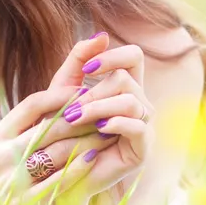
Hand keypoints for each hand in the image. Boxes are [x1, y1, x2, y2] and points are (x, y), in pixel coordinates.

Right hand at [0, 32, 117, 199]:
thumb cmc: (28, 172)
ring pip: (55, 152)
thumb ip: (55, 100)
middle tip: (110, 111)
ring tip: (110, 133)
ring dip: (87, 141)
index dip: (63, 95)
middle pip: (48, 127)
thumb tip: (92, 49)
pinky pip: (56, 180)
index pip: (32, 103)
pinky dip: (77, 168)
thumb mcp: (32, 137)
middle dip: (83, 119)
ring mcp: (7, 181)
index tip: (89, 92)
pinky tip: (94, 158)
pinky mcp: (21, 204)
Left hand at [48, 40, 154, 198]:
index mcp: (125, 85)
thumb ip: (80, 59)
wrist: (61, 170)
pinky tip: (99, 128)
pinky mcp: (143, 148)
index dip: (114, 56)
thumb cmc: (62, 127)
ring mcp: (144, 125)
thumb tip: (101, 34)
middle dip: (95, 91)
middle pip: (127, 79)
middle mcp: (139, 102)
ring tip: (74, 118)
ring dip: (99, 107)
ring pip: (131, 101)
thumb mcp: (65, 88)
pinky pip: (138, 127)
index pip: (133, 57)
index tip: (89, 68)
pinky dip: (117, 123)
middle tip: (71, 109)